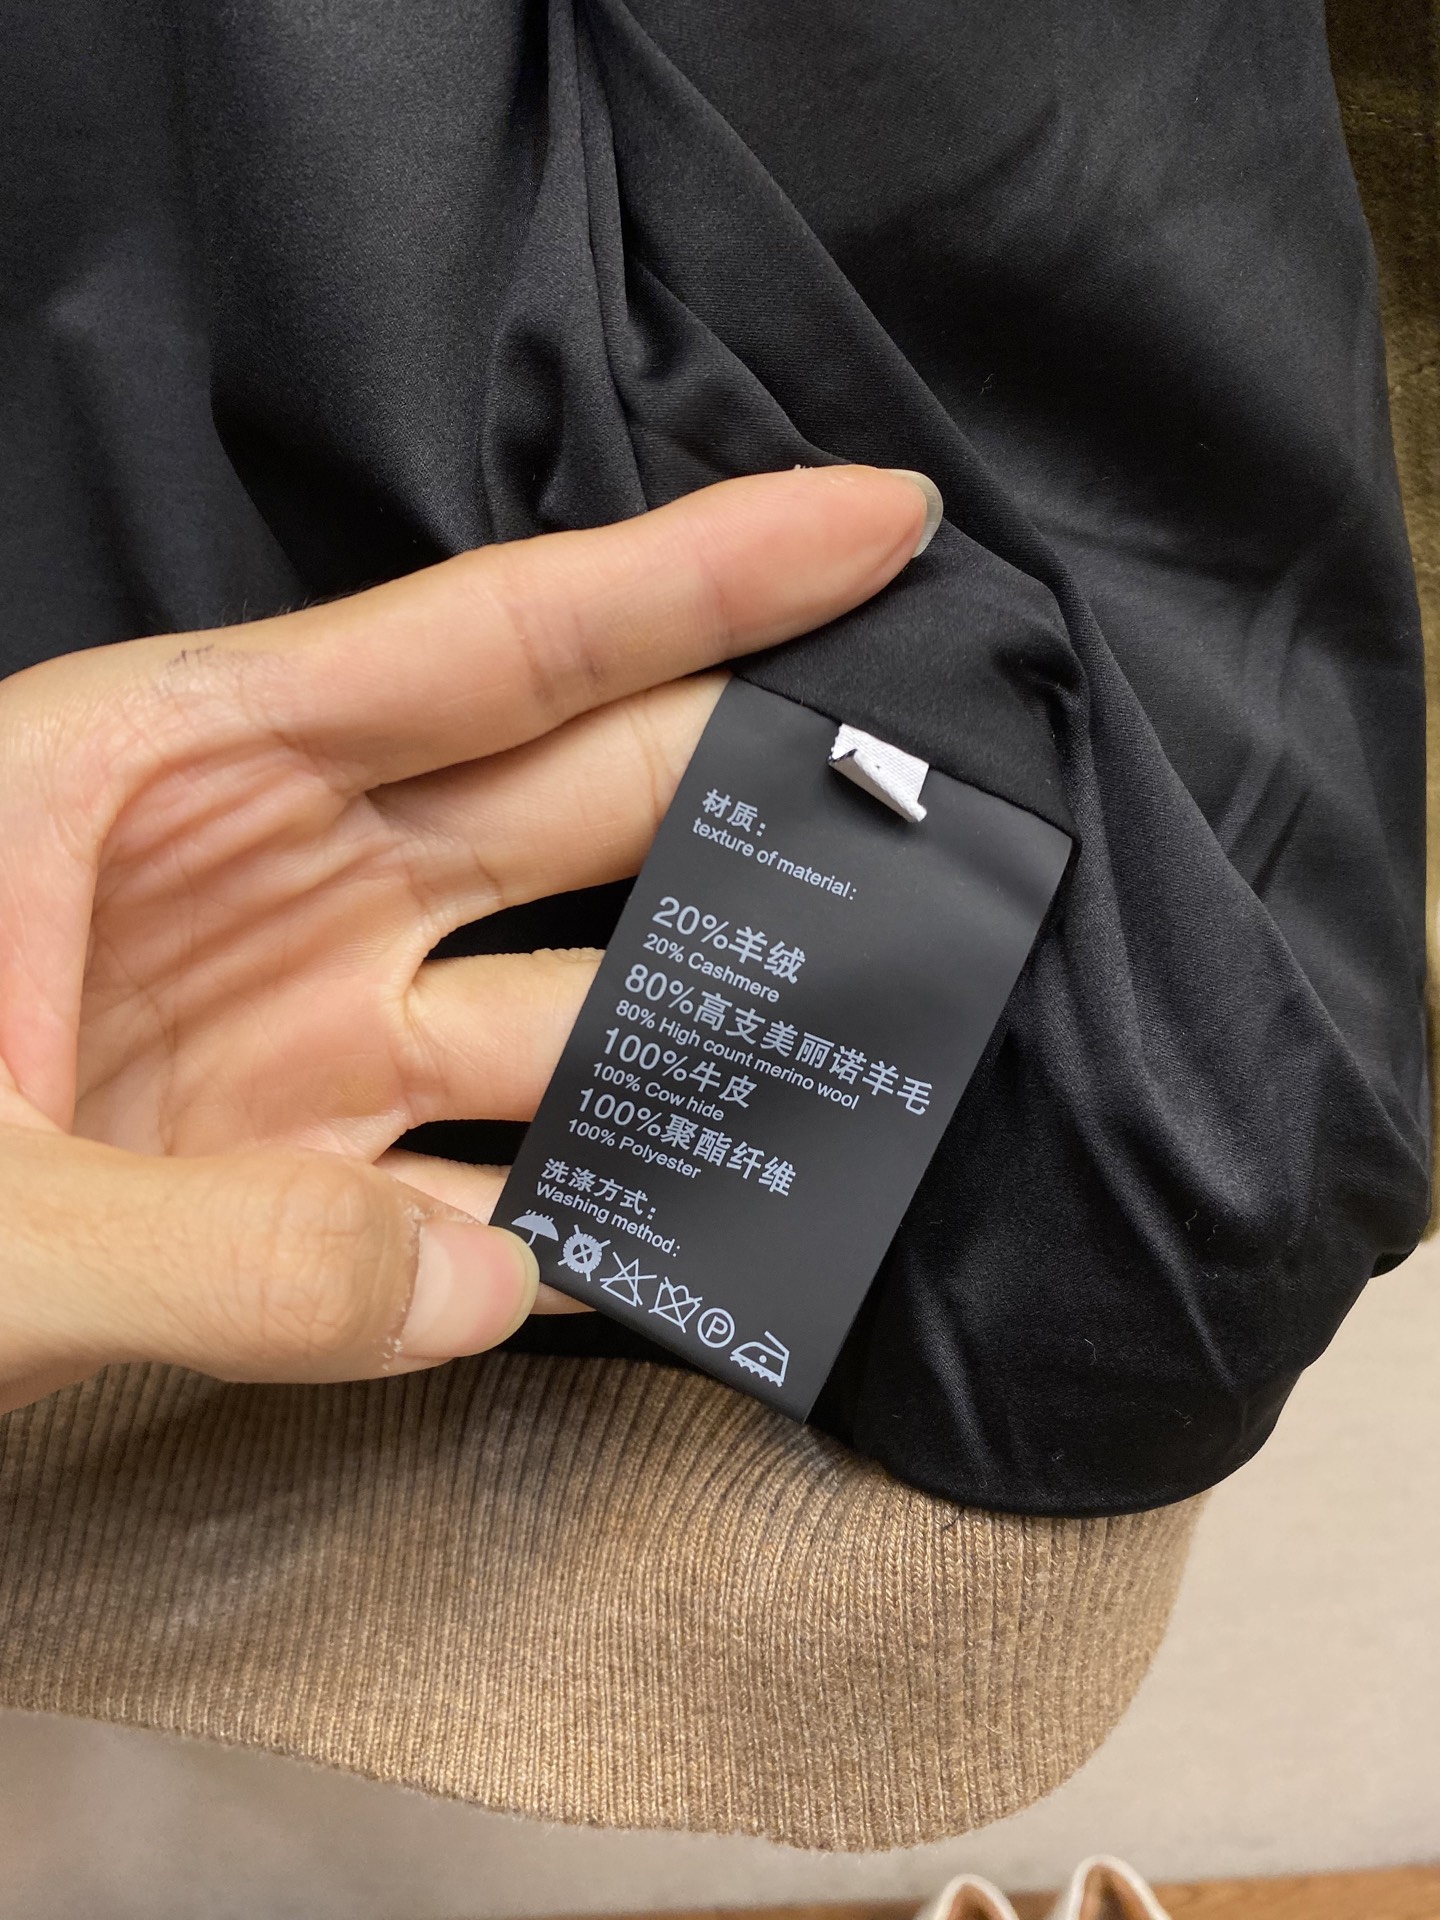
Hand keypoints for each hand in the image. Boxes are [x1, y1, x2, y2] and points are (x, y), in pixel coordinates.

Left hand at [0, 466, 934, 1413]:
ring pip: (549, 1004)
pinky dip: (576, 1210)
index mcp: (167, 769)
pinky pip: (473, 1179)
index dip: (696, 578)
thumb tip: (497, 1289)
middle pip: (561, 799)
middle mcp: (263, 878)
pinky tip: (687, 1229)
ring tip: (864, 1042)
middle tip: (937, 791)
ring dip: (691, 1031)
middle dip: (748, 781)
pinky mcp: (283, 1177)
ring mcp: (288, 1035)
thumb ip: (206, 1246)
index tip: (877, 516)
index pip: (484, 639)